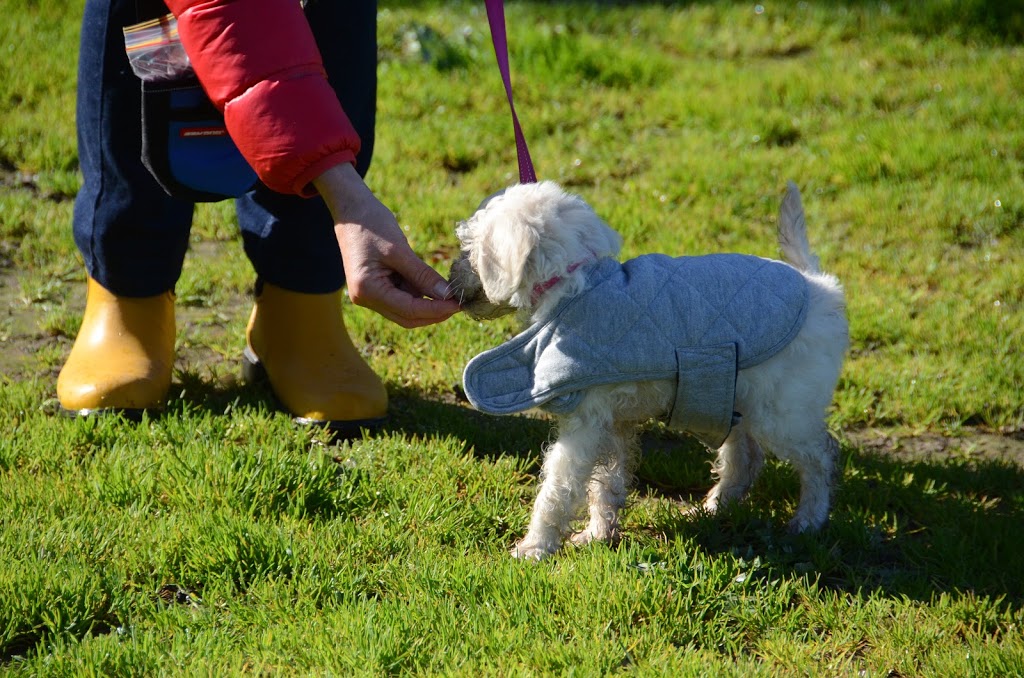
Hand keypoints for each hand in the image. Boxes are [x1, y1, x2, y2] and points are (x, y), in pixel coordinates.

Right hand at [314, 164, 459, 327]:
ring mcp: (369, 294)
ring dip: (427, 303)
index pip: (408, 310)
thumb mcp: (400, 249)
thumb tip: (447, 295)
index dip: (436, 310)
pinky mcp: (375, 287)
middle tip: (459, 303)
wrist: (351, 209)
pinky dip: (418, 293)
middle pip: (406, 317)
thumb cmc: (372, 224)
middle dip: (433, 313)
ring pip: (405, 310)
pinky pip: (401, 297)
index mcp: (367, 289)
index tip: (459, 304)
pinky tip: (432, 282)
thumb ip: (422, 275)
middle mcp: (365, 298)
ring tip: (448, 289)